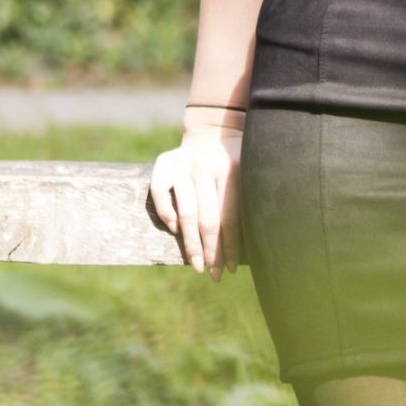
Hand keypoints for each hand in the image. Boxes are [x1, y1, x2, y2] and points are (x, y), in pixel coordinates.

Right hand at [149, 119, 243, 277]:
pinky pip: (159, 193)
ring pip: (186, 212)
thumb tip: (246, 249)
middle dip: (211, 252)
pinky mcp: (163, 162)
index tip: (231, 269)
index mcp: (231, 171)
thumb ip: (242, 203)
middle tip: (213, 275)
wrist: (213, 129)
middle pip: (208, 220)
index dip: (230, 246)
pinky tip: (174, 230)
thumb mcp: (246, 175)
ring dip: (191, 244)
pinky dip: (166, 213)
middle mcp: (206, 168)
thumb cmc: (234, 162)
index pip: (231, 218)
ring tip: (197, 265)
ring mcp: (182, 164)